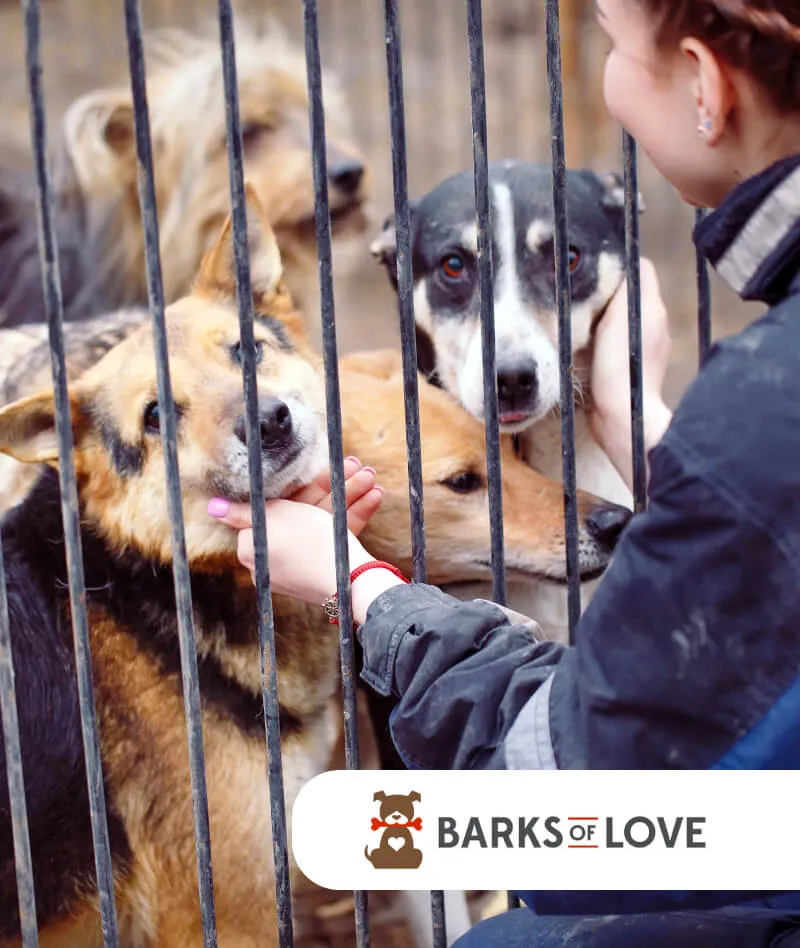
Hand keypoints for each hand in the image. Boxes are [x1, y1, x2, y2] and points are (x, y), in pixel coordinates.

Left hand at [207, 457, 383, 604]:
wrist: (349, 582)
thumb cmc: (306, 543)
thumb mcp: (274, 517)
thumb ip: (243, 511)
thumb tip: (213, 507)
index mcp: (255, 547)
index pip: (275, 508)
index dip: (302, 484)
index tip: (321, 469)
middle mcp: (277, 557)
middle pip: (303, 511)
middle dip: (333, 486)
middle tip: (355, 465)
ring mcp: (303, 563)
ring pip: (325, 520)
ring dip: (349, 494)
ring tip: (371, 476)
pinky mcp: (326, 568)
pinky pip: (337, 536)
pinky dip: (354, 516)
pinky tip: (374, 497)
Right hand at [589, 258, 672, 481]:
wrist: (622, 420)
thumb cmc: (621, 369)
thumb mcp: (623, 318)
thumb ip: (627, 288)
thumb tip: (625, 262)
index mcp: (653, 310)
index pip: (640, 270)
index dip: (618, 263)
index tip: (592, 266)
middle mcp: (653, 327)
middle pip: (628, 293)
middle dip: (605, 288)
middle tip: (577, 289)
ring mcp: (642, 350)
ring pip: (619, 318)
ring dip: (600, 315)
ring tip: (576, 314)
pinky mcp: (627, 370)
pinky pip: (612, 343)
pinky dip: (598, 339)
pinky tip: (582, 344)